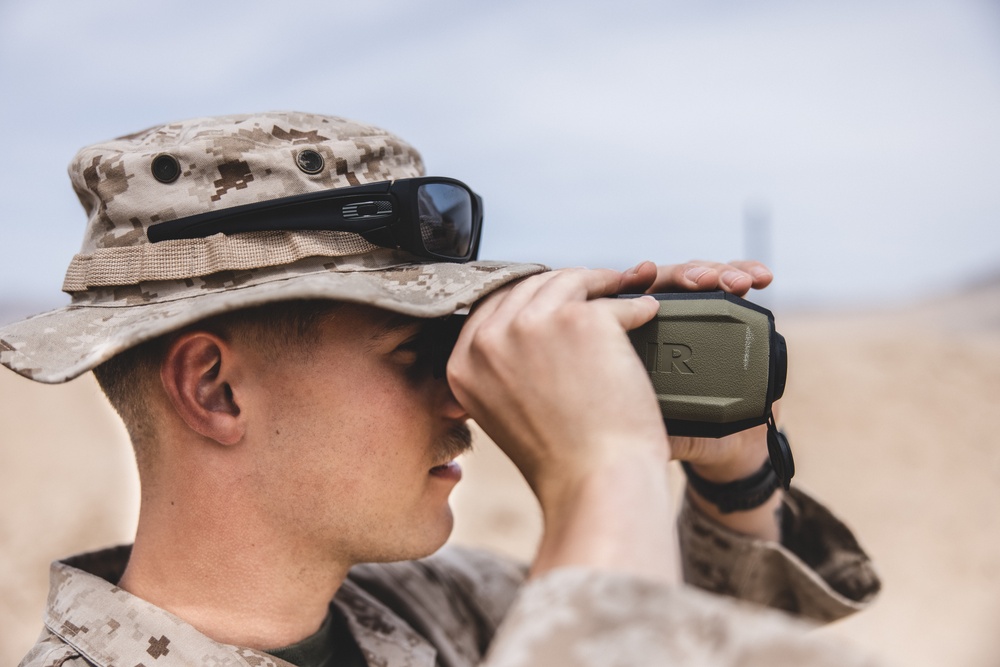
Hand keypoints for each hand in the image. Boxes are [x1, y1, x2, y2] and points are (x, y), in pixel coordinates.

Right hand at [447, 268, 668, 496]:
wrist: (595, 484)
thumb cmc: (563, 461)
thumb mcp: (505, 413)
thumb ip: (503, 367)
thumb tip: (529, 325)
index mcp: (462, 365)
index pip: (493, 306)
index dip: (530, 299)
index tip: (557, 300)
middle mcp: (488, 340)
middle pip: (530, 286)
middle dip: (567, 287)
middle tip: (597, 291)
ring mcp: (530, 326)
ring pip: (570, 280)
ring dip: (601, 285)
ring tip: (623, 293)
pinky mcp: (577, 319)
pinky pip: (612, 299)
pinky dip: (634, 307)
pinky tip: (645, 313)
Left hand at [616, 259, 775, 475]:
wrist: (731, 445)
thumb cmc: (680, 432)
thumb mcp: (650, 426)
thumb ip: (630, 415)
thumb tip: (609, 408)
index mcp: (636, 338)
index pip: (629, 298)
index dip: (634, 281)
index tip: (644, 274)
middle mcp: (667, 319)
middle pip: (670, 281)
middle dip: (686, 274)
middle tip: (702, 281)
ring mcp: (702, 314)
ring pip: (704, 277)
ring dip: (720, 272)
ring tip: (737, 283)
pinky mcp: (736, 315)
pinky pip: (738, 284)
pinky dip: (747, 273)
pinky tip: (759, 277)